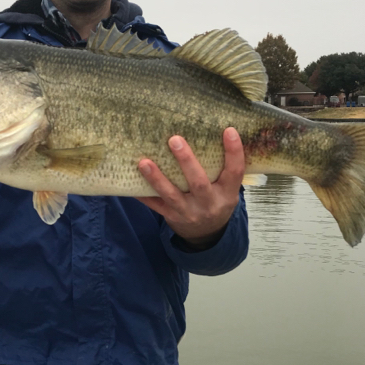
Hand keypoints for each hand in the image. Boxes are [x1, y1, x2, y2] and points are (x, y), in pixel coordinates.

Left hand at [137, 127, 244, 247]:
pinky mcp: (172, 216)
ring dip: (157, 178)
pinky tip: (129, 183)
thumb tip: (213, 130)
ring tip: (144, 162)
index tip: (229, 130)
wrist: (207, 233)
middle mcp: (209, 203)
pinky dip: (142, 195)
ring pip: (171, 195)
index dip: (234, 152)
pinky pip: (155, 205)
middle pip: (198, 182)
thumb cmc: (216, 200)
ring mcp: (189, 212)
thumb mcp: (226, 188)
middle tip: (175, 139)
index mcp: (227, 193)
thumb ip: (222, 167)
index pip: (234, 171)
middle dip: (186, 161)